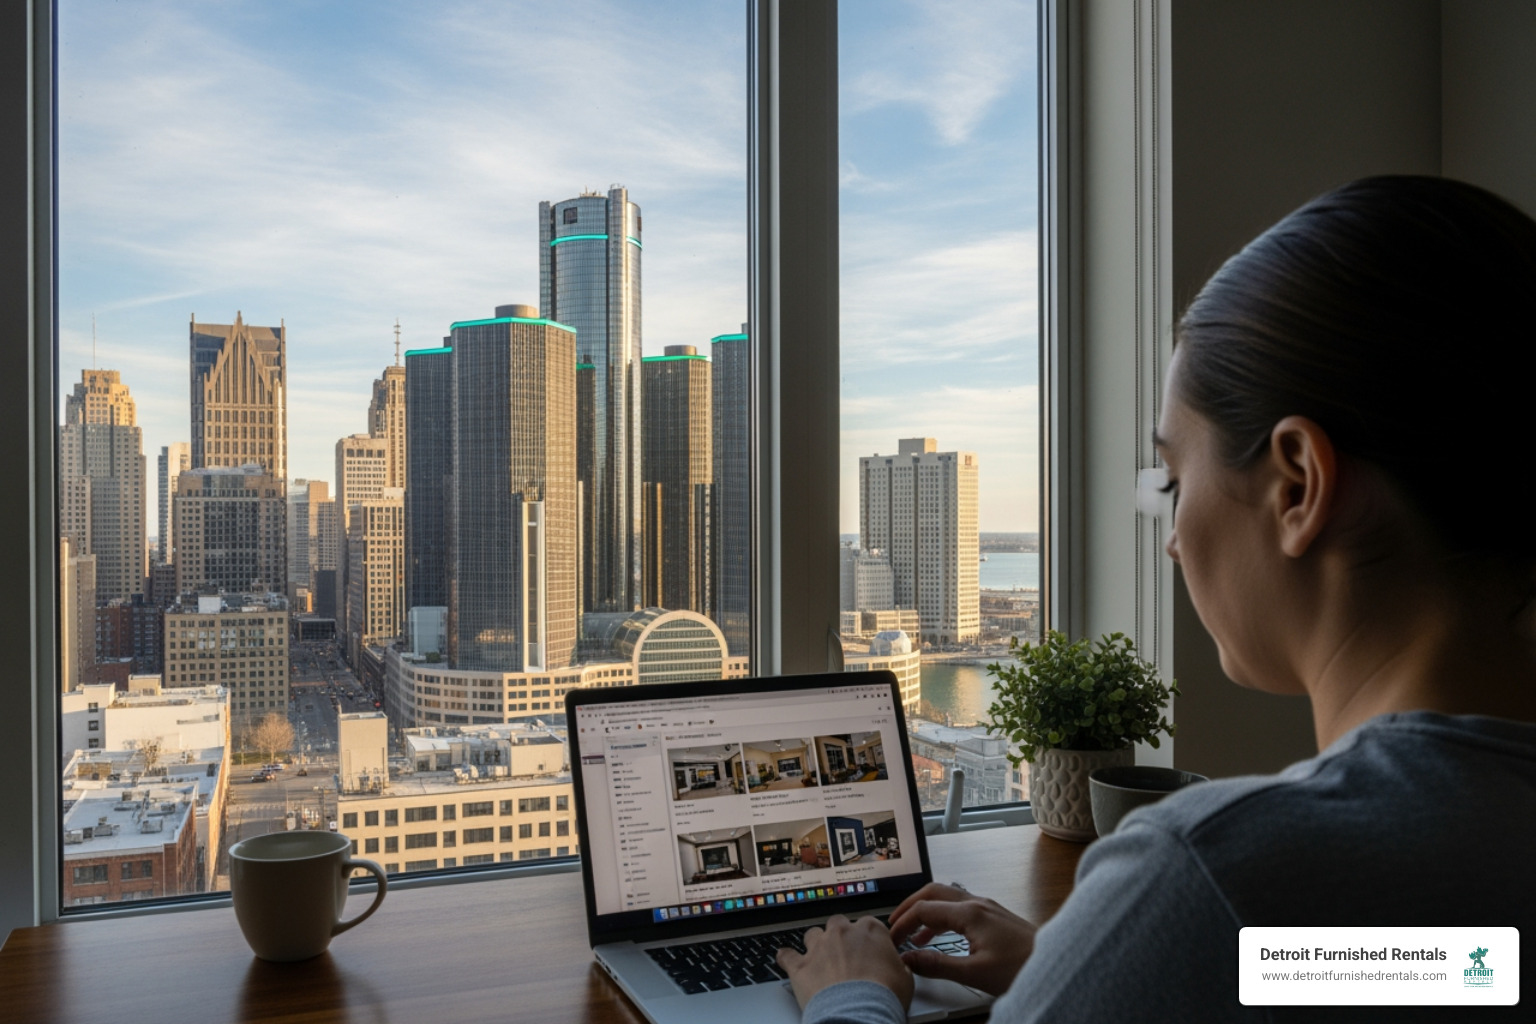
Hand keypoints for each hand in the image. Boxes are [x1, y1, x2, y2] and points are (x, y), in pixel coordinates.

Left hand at [776, 914, 913, 1010]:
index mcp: (870, 931)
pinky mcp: (800, 966)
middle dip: (841, 937)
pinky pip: (787, 955)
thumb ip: (899, 965)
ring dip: (816, 945)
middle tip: (846, 955)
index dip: (868, 939)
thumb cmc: (883, 996)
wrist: (858, 1014)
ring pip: (813, 935)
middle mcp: (842, 933)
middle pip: (838, 924)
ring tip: (820, 960)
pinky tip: (787, 959)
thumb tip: (900, 967)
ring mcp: (819, 947)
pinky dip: (786, 957)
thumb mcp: (906, 979)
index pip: (868, 924)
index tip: (870, 950)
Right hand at [887, 883, 1037, 995]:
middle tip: (895, 924)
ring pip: (947, 898)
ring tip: (913, 934)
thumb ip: (938, 965)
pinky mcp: (995, 915)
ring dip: (926, 911)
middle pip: (933, 892)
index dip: (903, 923)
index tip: (892, 939)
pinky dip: (943, 917)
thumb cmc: (1022, 967)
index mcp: (970, 913)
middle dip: (910, 906)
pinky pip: (960, 907)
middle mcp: (978, 903)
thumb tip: (910, 959)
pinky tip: (941, 937)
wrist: (1057, 964)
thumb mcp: (975, 973)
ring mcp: (988, 907)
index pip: (924, 909)